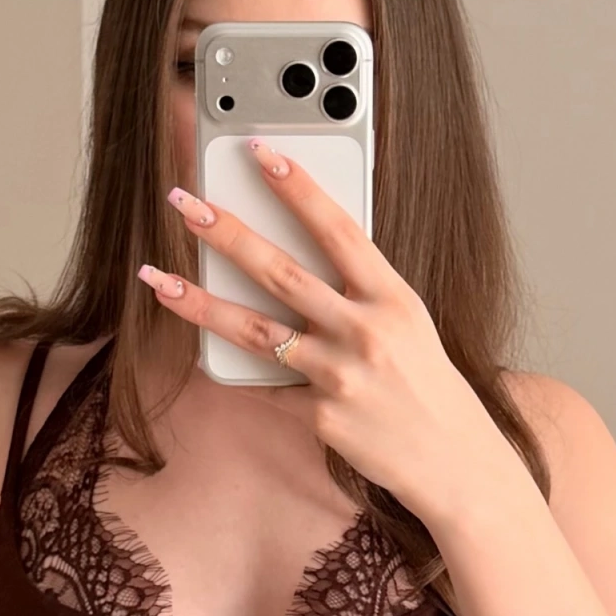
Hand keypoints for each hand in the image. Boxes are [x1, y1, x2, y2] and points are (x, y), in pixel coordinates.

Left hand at [142, 146, 517, 533]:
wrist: (454, 460)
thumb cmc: (427, 384)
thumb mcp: (407, 323)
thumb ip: (360, 291)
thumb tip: (299, 255)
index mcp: (392, 298)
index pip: (338, 230)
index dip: (298, 189)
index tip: (261, 155)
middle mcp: (366, 332)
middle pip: (282, 273)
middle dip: (228, 234)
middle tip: (186, 204)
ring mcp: (341, 375)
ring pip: (256, 330)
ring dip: (201, 302)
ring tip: (160, 278)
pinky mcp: (322, 416)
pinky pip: (266, 386)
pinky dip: (237, 370)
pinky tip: (204, 352)